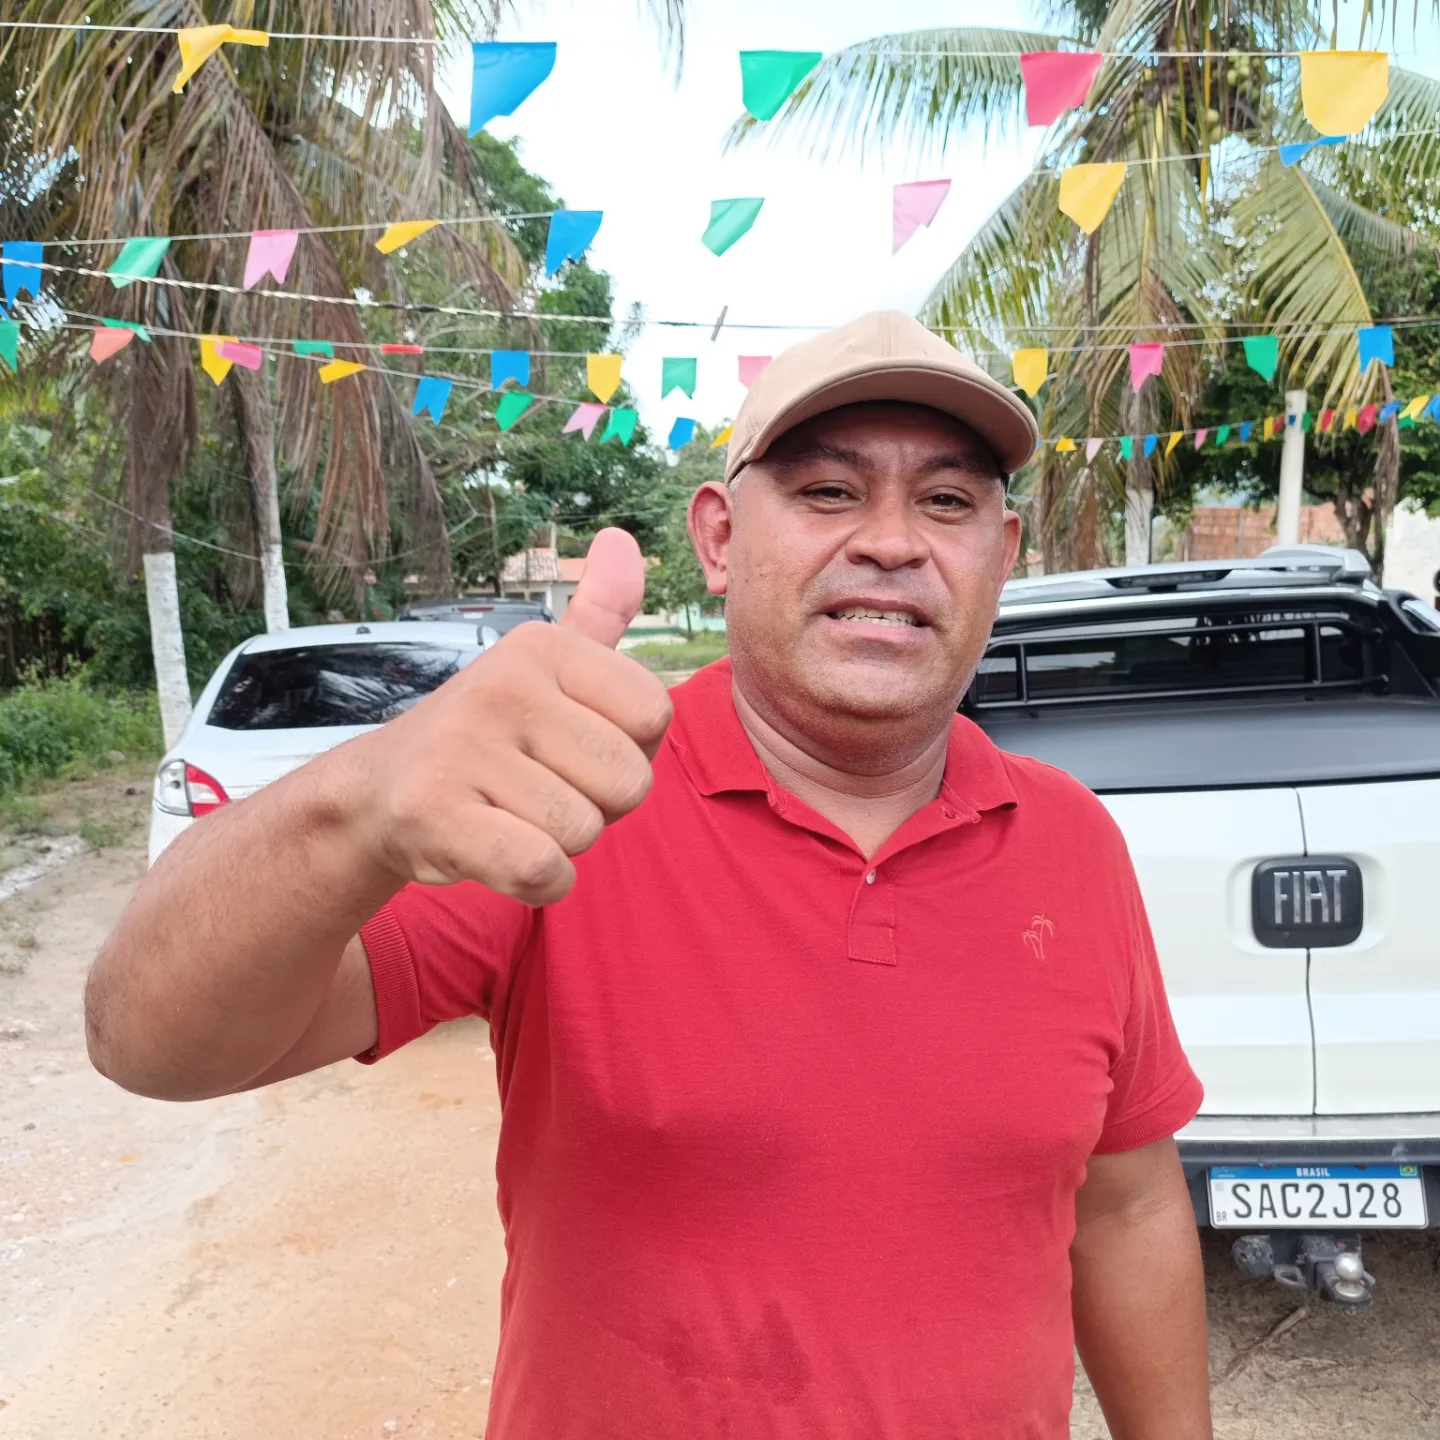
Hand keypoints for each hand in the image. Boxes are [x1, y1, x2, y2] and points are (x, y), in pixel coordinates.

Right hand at [349, 528, 672, 904]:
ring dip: (560, 844)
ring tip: (508, 814)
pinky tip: (500, 854)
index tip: (573, 747)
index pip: (654, 714)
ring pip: (585, 831)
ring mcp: (463, 747)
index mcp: (543, 647)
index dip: (629, 750)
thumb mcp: (542, 668)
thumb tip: (624, 540)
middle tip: (538, 789)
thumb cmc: (485, 736)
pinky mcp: (435, 812)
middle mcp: (502, 685)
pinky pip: (542, 868)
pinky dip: (538, 881)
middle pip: (631, 781)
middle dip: (598, 806)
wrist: (376, 792)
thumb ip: (596, 612)